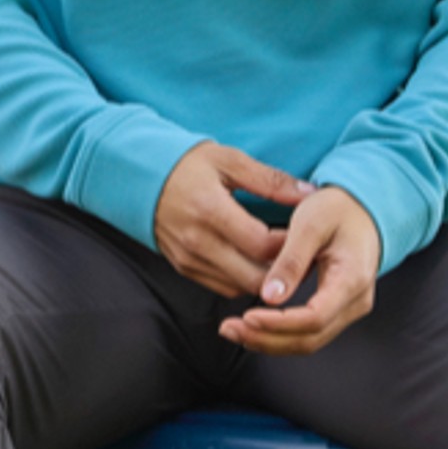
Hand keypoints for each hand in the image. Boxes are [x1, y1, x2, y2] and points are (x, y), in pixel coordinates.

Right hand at [154, 143, 314, 297]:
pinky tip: (254, 261)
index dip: (290, 245)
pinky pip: (222, 287)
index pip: (262, 245)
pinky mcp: (183, 268)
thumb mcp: (229, 160)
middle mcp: (197, 241)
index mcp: (211, 210)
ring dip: (263, 278)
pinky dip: (242, 280)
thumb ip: (270, 180)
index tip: (304, 235)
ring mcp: (188, 259)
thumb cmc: (187, 165)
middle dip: (281, 270)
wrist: (138, 176)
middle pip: (253, 276)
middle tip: (298, 253)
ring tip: (279, 258)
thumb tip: (309, 194)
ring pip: (239, 287)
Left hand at [218, 186, 379, 356]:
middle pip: (310, 338)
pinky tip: (254, 328)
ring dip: (270, 341)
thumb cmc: (339, 209)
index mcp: (352, 278)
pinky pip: (307, 333)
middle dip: (267, 339)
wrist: (360, 209)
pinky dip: (279, 335)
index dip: (279, 324)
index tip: (248, 318)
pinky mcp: (335, 310)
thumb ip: (291, 260)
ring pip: (308, 342)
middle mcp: (355, 300)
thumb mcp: (310, 223)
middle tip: (231, 329)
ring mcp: (347, 309)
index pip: (315, 317)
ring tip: (235, 330)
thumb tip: (270, 296)